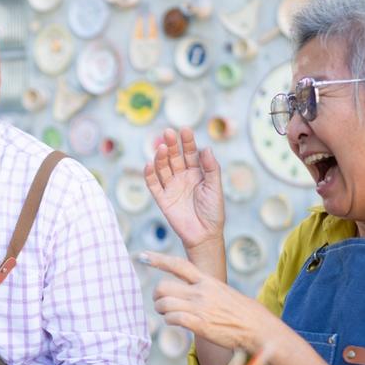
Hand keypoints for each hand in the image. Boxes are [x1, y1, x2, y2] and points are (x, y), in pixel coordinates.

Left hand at [141, 251, 276, 353]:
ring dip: (162, 310)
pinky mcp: (200, 324)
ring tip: (168, 315)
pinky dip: (170, 321)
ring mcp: (200, 307)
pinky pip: (173, 318)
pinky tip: (177, 323)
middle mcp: (201, 291)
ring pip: (164, 303)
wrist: (258, 328)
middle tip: (161, 303)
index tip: (142, 256)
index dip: (158, 260)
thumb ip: (207, 290)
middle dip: (157, 296)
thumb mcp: (225, 293)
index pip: (178, 265)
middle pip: (163, 287)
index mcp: (208, 280)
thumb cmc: (244, 313)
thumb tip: (193, 294)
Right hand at [144, 127, 225, 251]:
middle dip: (172, 145)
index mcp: (196, 173)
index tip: (185, 130)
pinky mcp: (162, 199)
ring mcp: (171, 187)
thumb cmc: (213, 211)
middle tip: (168, 132)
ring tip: (162, 148)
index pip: (190, 153)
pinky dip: (150, 175)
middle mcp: (182, 177)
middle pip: (174, 157)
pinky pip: (153, 185)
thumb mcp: (215, 188)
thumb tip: (206, 148)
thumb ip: (211, 168)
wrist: (205, 235)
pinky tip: (149, 164)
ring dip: (161, 157)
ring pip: (162, 168)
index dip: (187, 142)